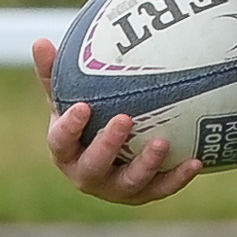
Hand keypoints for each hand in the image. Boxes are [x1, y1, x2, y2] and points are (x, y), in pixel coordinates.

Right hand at [31, 38, 203, 206]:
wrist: (112, 149)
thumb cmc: (86, 114)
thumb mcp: (68, 94)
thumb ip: (54, 72)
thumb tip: (40, 41)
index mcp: (65, 151)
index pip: (60, 142)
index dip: (69, 128)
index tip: (83, 106)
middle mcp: (86, 175)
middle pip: (93, 167)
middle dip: (108, 146)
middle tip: (126, 118)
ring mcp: (115, 189)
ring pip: (129, 183)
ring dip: (146, 164)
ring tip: (163, 141)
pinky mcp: (142, 195)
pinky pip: (161, 189)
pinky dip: (178, 177)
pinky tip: (197, 161)